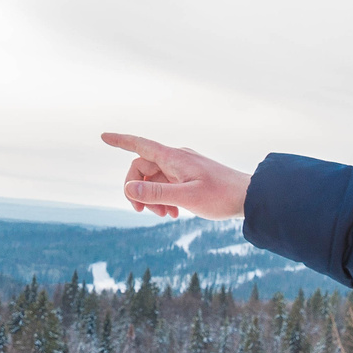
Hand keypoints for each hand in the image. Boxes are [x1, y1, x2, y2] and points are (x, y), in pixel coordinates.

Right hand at [101, 132, 252, 219]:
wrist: (249, 196)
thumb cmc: (221, 196)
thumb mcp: (187, 198)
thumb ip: (157, 193)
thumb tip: (130, 188)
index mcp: (174, 158)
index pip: (140, 145)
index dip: (121, 141)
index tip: (103, 136)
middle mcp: (176, 158)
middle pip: (143, 168)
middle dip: (138, 190)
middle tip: (143, 212)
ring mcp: (183, 168)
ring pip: (154, 179)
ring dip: (152, 198)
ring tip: (165, 215)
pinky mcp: (189, 177)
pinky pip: (167, 185)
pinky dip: (164, 199)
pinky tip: (174, 214)